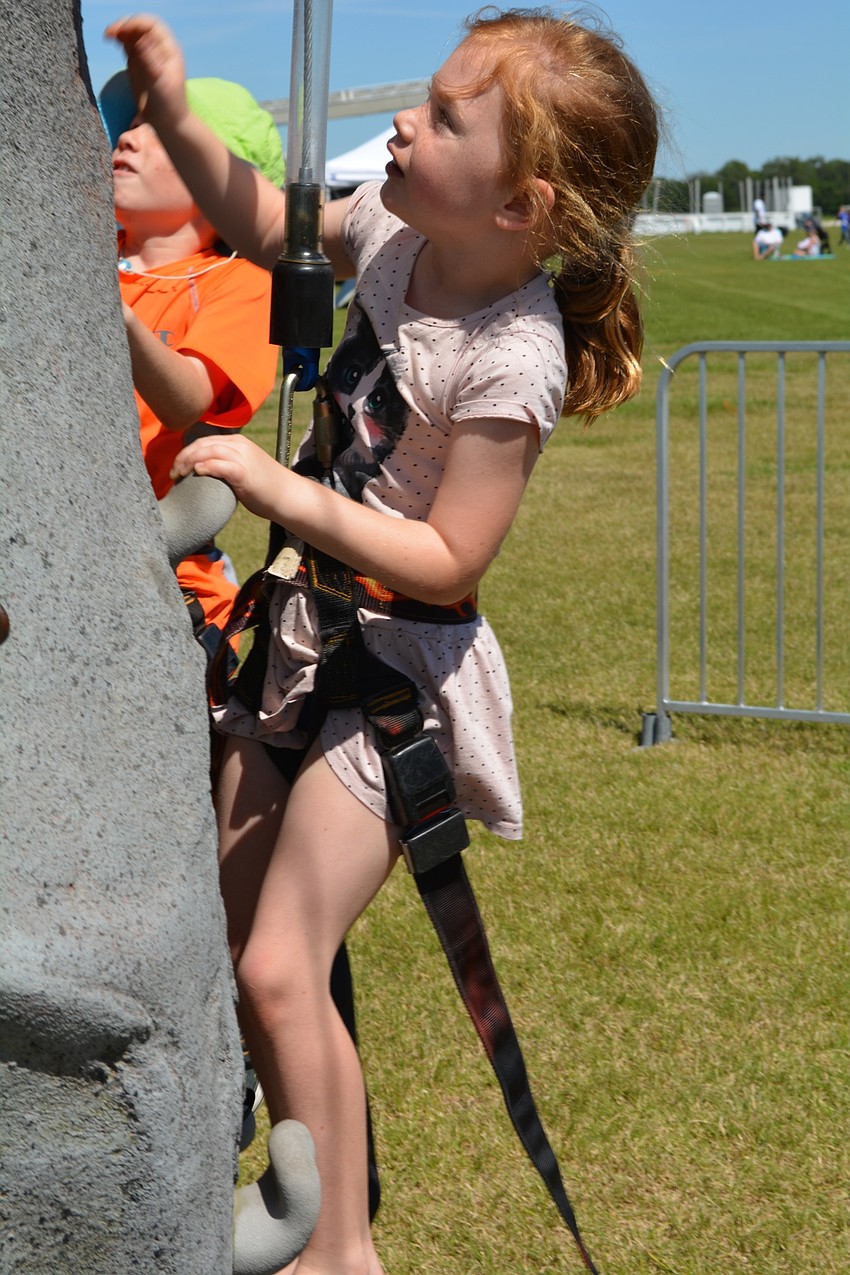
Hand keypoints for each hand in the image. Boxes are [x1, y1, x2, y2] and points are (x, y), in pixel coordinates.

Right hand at [104, 13, 188, 134]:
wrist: (166, 122)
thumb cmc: (168, 105)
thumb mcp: (159, 82)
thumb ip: (150, 60)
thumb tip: (141, 40)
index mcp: (168, 49)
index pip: (151, 25)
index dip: (135, 23)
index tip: (120, 31)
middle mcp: (158, 48)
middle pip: (139, 26)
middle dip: (125, 25)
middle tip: (110, 33)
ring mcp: (146, 54)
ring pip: (132, 33)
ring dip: (120, 30)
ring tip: (108, 36)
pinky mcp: (137, 62)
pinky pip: (127, 43)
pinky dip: (119, 39)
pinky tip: (111, 40)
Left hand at [170, 434, 290, 522]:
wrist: (288, 496)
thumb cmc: (265, 488)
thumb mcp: (243, 470)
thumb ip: (225, 467)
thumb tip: (204, 474)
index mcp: (238, 443)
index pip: (205, 441)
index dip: (186, 452)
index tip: (176, 467)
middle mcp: (239, 446)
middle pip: (203, 444)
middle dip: (183, 456)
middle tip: (173, 473)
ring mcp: (243, 458)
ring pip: (209, 451)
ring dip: (189, 461)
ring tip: (179, 474)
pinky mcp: (245, 474)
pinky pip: (222, 465)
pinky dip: (207, 466)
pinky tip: (197, 472)